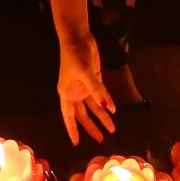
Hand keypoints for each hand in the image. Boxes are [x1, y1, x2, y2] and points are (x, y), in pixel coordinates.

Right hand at [56, 31, 117, 145]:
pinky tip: (113, 111)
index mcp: (66, 93)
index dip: (73, 129)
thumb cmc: (75, 55)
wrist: (78, 37)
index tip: (76, 143)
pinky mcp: (93, 80)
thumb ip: (97, 90)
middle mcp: (74, 93)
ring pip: (93, 106)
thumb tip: (106, 108)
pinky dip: (106, 102)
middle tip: (101, 139)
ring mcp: (84, 87)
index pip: (69, 116)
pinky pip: (100, 95)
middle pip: (83, 114)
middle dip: (92, 127)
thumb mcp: (85, 73)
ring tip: (112, 129)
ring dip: (102, 117)